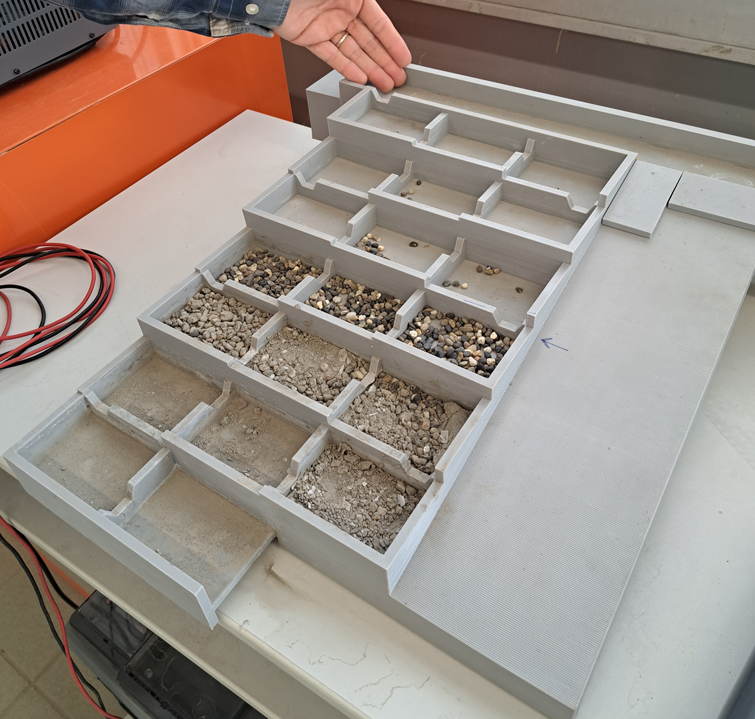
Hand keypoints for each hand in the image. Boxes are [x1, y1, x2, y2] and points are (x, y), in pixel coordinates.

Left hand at [274, 0, 410, 92]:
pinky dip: (346, 68)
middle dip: (385, 62)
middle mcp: (341, 11)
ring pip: (354, 52)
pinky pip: (332, 56)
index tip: (404, 59)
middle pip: (369, 42)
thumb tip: (378, 11)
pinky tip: (360, 79)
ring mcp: (326, 26)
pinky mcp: (310, 38)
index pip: (379, 24)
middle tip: (398, 79)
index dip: (393, 43)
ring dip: (371, 69)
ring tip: (384, 85)